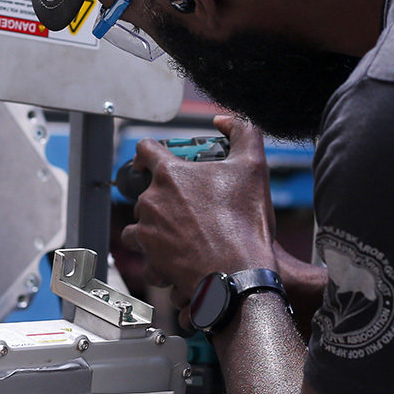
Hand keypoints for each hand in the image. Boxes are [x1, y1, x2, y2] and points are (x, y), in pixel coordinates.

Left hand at [122, 116, 277, 309]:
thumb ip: (243, 132)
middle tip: (188, 208)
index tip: (150, 159)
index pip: (144, 149)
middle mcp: (152, 201)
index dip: (148, 151)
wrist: (239, 273)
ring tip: (180, 236)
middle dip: (163, 198)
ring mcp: (148, 233)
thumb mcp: (254, 166)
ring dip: (155, 229)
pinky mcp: (150, 261)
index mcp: (170, 174)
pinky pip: (146, 259)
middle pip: (145, 192)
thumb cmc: (245, 223)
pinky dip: (158, 261)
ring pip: (140, 226)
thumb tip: (225, 119)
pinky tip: (176, 262)